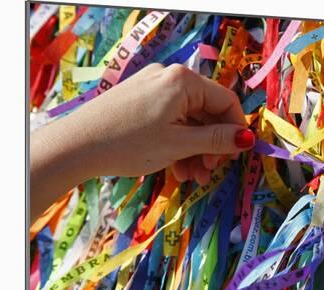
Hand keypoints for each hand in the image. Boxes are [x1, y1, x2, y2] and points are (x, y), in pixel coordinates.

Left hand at [31, 64, 254, 220]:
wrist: (75, 146)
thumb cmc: (130, 144)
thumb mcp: (179, 144)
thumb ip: (216, 140)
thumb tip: (248, 139)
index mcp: (184, 81)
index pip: (226, 102)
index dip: (235, 131)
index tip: (234, 157)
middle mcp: (170, 78)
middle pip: (207, 112)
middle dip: (211, 145)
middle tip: (209, 173)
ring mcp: (152, 88)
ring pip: (188, 120)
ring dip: (195, 149)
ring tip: (191, 177)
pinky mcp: (139, 100)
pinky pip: (170, 120)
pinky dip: (177, 143)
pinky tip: (176, 168)